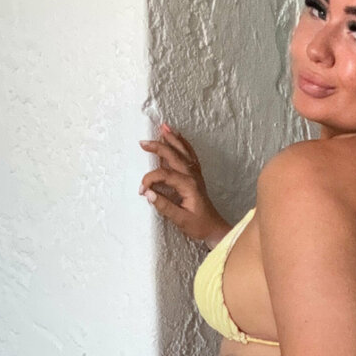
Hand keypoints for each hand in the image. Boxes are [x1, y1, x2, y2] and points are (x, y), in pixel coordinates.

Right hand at [139, 123, 219, 240]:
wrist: (214, 228)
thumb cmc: (198, 225)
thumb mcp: (180, 220)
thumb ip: (164, 206)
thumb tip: (148, 194)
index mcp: (188, 185)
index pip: (164, 174)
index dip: (150, 179)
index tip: (141, 190)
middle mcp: (192, 176)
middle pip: (174, 156)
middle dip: (158, 146)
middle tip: (143, 142)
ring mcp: (196, 174)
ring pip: (183, 151)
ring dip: (173, 139)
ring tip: (164, 127)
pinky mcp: (196, 176)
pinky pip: (190, 155)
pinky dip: (184, 144)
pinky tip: (178, 137)